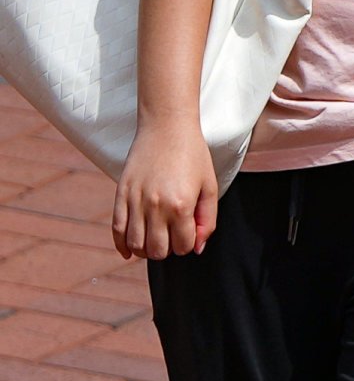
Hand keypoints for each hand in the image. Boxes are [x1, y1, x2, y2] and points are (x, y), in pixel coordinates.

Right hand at [113, 120, 216, 261]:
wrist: (166, 129)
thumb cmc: (193, 156)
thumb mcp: (209, 187)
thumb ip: (208, 220)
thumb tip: (197, 248)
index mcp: (181, 205)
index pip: (182, 245)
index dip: (188, 244)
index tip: (189, 233)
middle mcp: (156, 206)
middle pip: (157, 250)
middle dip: (167, 250)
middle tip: (172, 237)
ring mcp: (135, 201)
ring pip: (136, 244)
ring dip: (146, 250)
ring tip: (155, 241)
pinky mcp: (121, 195)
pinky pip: (117, 230)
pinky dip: (122, 245)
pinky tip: (129, 251)